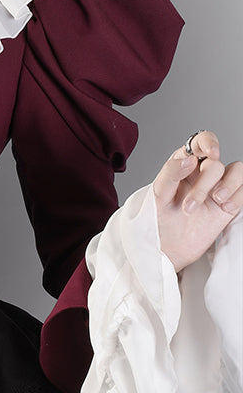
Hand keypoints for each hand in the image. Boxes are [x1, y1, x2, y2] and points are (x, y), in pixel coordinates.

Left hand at [152, 130, 242, 273]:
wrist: (167, 251)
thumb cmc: (157, 223)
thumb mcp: (157, 198)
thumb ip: (170, 174)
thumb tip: (190, 159)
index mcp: (182, 165)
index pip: (200, 142)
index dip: (209, 142)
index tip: (210, 154)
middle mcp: (201, 173)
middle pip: (215, 164)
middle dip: (204, 185)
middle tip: (188, 208)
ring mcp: (217, 188)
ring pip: (236, 170)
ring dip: (229, 185)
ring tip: (216, 202)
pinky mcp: (228, 203)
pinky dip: (238, 196)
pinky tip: (226, 208)